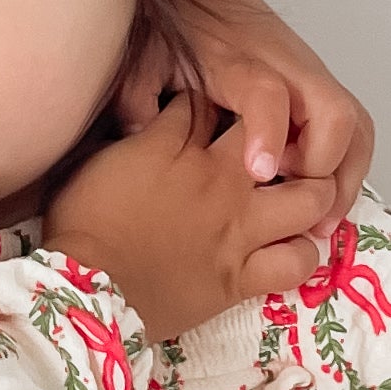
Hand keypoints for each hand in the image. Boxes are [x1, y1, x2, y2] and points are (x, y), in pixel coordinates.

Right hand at [48, 93, 333, 341]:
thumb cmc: (79, 222)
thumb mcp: (96, 160)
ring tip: (302, 196)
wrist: (84, 287)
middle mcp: (219, 180)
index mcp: (176, 145)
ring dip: (311, 192)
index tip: (208, 111)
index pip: (207, 105)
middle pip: (274, 138)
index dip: (210, 102)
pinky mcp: (242, 276)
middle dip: (280, 135)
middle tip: (273, 148)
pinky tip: (291, 248)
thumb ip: (133, 138)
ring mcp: (237, 229)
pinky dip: (302, 254)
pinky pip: (296, 263)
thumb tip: (148, 122)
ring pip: (307, 197)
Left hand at [119, 0, 374, 227]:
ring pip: (355, 126)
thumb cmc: (169, 28)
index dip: (268, 130)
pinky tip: (321, 202)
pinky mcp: (318, 86)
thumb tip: (142, 140)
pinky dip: (347, 168)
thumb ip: (137, 97)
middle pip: (335, 112)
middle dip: (323, 167)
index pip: (266, 91)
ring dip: (344, 177)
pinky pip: (353, 130)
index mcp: (235, 60)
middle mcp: (284, 67)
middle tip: (294, 206)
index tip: (259, 172)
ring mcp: (308, 76)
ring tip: (318, 223)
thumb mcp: (141, 58)